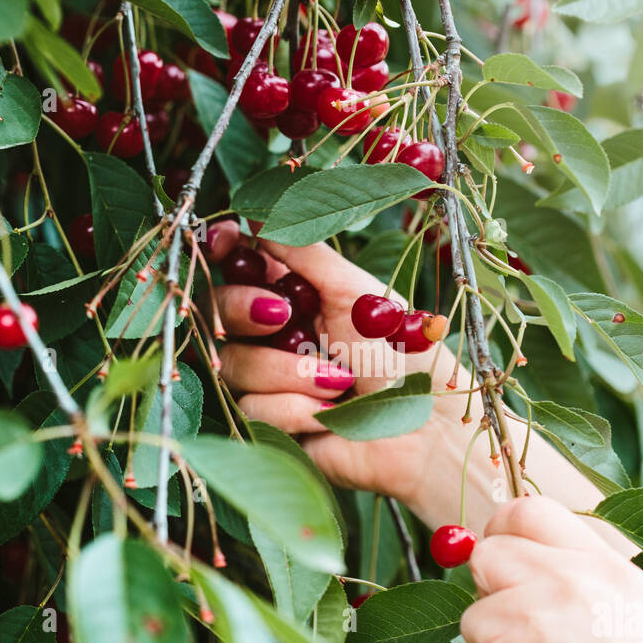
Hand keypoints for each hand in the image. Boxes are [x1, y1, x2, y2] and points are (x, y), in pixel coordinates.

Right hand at [202, 222, 468, 511]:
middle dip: (242, 307)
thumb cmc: (405, 358)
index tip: (226, 238)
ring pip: (232, 362)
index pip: (240, 264)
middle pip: (217, 309)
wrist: (425, 431)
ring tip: (339, 382)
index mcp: (297, 295)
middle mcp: (275, 334)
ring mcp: (269, 380)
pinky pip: (250, 408)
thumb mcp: (357, 293)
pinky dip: (294, 408)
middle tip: (282, 315)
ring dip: (287, 371)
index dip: (225, 248)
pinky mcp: (270, 425)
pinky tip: (331, 416)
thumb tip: (256, 211)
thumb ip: (305, 252)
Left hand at [449, 496, 642, 642]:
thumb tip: (509, 552)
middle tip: (518, 637)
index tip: (502, 565)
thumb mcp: (635, 616)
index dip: (502, 532)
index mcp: (603, 567)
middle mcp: (567, 586)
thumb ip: (581, 577)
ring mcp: (532, 628)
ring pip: (470, 620)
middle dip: (490, 594)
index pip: (527, 511)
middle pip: (486, 557)